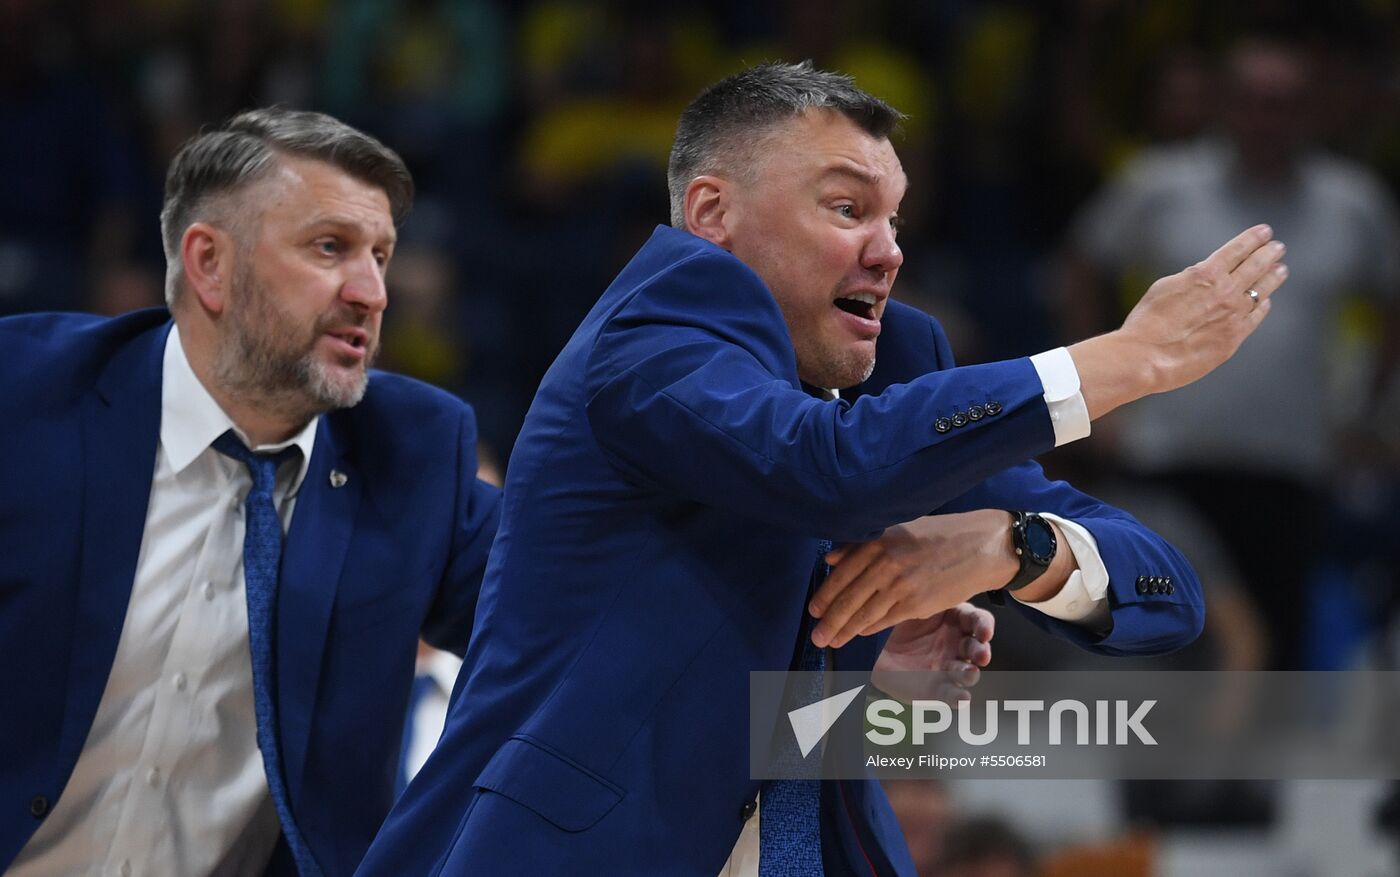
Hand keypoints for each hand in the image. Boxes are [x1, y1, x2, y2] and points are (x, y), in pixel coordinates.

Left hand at [808, 510, 1014, 648]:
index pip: (842, 573)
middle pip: (848, 598)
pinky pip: (886, 620)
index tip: (813, 610)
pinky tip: (859, 634)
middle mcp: (886, 562)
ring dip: (844, 631)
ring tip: (831, 641)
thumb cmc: (938, 534)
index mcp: (878, 541)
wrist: (980, 545)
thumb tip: (830, 559)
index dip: (825, 595)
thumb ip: (862, 544)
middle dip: (829, 621)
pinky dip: (869, 629)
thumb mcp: (898, 530)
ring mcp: (902, 584)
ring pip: (864, 613)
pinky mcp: (918, 603)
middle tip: (816, 636)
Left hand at [871, 604, 993, 703]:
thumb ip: (920, 600)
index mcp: (954, 618)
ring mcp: (947, 667)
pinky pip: (951, 694)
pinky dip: (958, 698)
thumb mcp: (906, 604)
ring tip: (969, 673)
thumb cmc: (894, 619)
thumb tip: (925, 588)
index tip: (984, 632)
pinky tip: (962, 698)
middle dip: (981, 651)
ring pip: (967, 671)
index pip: (977, 620)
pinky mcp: (936, 688)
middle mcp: (956, 644)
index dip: (984, 626)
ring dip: (971, 673)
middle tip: (981, 655)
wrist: (872, 645)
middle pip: (977, 647)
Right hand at [1070, 224, 1288, 418]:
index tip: (1264, 232)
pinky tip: (1265, 302)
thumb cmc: (1148, 322)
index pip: (1237, 249)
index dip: (1253, 238)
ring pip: (1262, 290)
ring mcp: (1234, 316)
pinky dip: (1263, 305)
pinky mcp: (1234, 338)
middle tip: (1278, 247)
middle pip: (1256, 266)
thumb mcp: (1165, 286)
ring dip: (1274, 277)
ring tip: (1281, 270)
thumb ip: (1191, 278)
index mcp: (1207, 274)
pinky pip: (1256, 317)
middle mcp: (1226, 292)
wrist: (1146, 357)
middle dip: (1269, 253)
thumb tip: (1205, 278)